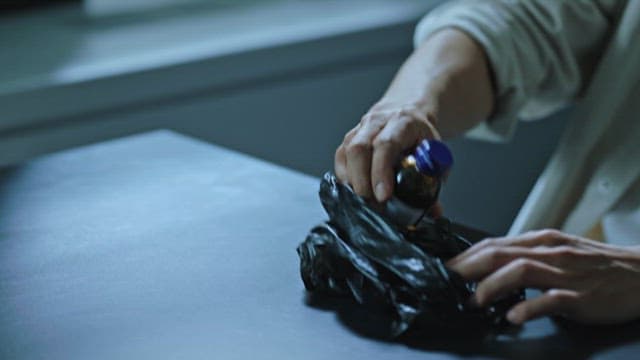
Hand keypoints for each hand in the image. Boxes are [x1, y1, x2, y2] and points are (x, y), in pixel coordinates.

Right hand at [334, 102, 439, 201]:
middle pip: (358, 149)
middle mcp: (377, 121)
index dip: (381, 172)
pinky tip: (356, 189)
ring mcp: (360, 129)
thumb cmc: (422, 137)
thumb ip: (434, 181)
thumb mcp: (435, 154)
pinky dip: (345, 178)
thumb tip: (434, 211)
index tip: (383, 196)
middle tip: (372, 204)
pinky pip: (340, 158)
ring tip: (365, 200)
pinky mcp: (349, 138)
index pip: (386, 145)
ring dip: (352, 182)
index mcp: (403, 122)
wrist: (410, 114)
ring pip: (346, 153)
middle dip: (362, 182)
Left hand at [447, 229, 639, 324]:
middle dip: (470, 267)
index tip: (447, 268)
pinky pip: (552, 299)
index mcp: (542, 241)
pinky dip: (530, 307)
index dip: (467, 255)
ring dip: (493, 286)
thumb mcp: (558, 250)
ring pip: (521, 271)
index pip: (495, 243)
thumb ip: (527, 254)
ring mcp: (565, 273)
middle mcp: (550, 252)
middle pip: (501, 253)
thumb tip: (492, 264)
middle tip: (450, 282)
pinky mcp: (581, 295)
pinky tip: (514, 316)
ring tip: (476, 300)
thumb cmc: (597, 264)